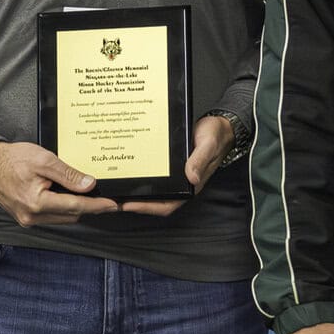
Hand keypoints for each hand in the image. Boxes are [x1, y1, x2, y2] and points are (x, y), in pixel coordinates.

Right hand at [0, 139, 118, 225]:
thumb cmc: (12, 159)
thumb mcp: (44, 160)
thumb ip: (67, 174)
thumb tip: (89, 185)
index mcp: (37, 203)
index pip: (76, 207)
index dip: (97, 205)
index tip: (112, 205)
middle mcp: (32, 216)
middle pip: (71, 215)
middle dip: (88, 207)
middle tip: (103, 196)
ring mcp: (28, 219)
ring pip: (62, 218)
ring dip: (75, 208)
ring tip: (86, 194)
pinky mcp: (25, 218)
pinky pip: (51, 216)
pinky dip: (62, 208)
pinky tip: (67, 196)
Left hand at [118, 114, 233, 216]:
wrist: (220, 126)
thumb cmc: (215, 136)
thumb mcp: (208, 145)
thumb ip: (199, 160)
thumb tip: (191, 176)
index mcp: (190, 185)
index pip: (166, 204)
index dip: (146, 208)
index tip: (128, 205)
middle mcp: (181, 183)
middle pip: (155, 201)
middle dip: (135, 203)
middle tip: (113, 199)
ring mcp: (175, 175)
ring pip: (153, 190)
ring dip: (136, 192)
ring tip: (116, 189)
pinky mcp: (170, 165)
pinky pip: (154, 176)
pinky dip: (141, 177)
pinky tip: (128, 171)